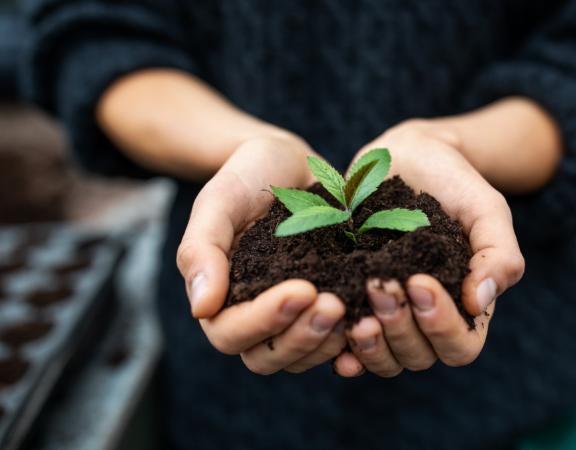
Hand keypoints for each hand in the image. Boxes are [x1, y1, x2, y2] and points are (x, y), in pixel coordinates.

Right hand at [177, 135, 347, 374]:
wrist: (288, 161)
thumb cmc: (246, 176)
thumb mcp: (219, 201)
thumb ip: (201, 250)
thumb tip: (201, 309)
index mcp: (220, 297)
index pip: (231, 333)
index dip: (264, 320)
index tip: (302, 289)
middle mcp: (253, 316)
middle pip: (267, 357)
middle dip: (302, 337)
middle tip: (335, 304)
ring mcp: (291, 318)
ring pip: (302, 356)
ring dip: (327, 342)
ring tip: (356, 311)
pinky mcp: (324, 309)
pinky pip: (334, 344)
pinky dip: (352, 341)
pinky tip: (374, 320)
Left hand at [333, 120, 524, 376]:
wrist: (409, 156)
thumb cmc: (455, 183)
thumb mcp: (486, 209)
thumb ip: (498, 253)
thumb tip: (480, 302)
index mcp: (465, 308)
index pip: (460, 346)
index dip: (441, 325)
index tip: (419, 281)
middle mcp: (426, 321)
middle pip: (417, 357)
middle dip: (399, 326)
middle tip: (378, 284)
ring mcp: (389, 316)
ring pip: (383, 359)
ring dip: (369, 343)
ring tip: (354, 312)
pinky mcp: (353, 304)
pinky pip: (346, 345)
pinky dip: (340, 348)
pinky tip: (330, 328)